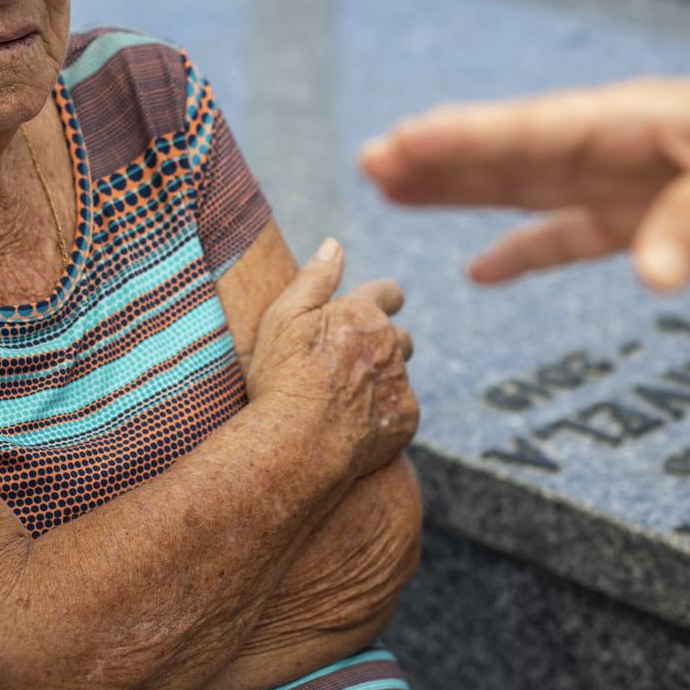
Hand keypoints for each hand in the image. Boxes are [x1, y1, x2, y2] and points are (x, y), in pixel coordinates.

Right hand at [247, 239, 418, 482]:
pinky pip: (402, 411)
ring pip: (400, 374)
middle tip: (353, 360)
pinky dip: (385, 414)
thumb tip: (334, 245)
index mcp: (363, 314)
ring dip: (384, 378)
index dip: (384, 298)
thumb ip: (314, 278)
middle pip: (400, 336)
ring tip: (351, 395)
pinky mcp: (406, 420)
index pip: (389, 293)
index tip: (382, 304)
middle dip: (384, 343)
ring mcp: (401, 384)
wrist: (297, 444)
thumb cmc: (282, 378)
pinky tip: (356, 424)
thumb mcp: (284, 317)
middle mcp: (391, 345)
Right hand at [359, 68, 689, 291]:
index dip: (465, 140)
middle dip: (441, 159)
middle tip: (368, 162)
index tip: (400, 143)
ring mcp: (618, 179)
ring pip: (524, 185)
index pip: (534, 131)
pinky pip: (567, 231)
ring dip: (461, 190)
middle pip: (510, 153)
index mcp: (632, 120)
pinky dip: (525, 249)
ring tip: (389, 190)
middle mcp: (610, 145)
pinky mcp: (638, 214)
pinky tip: (479, 272)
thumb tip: (649, 280)